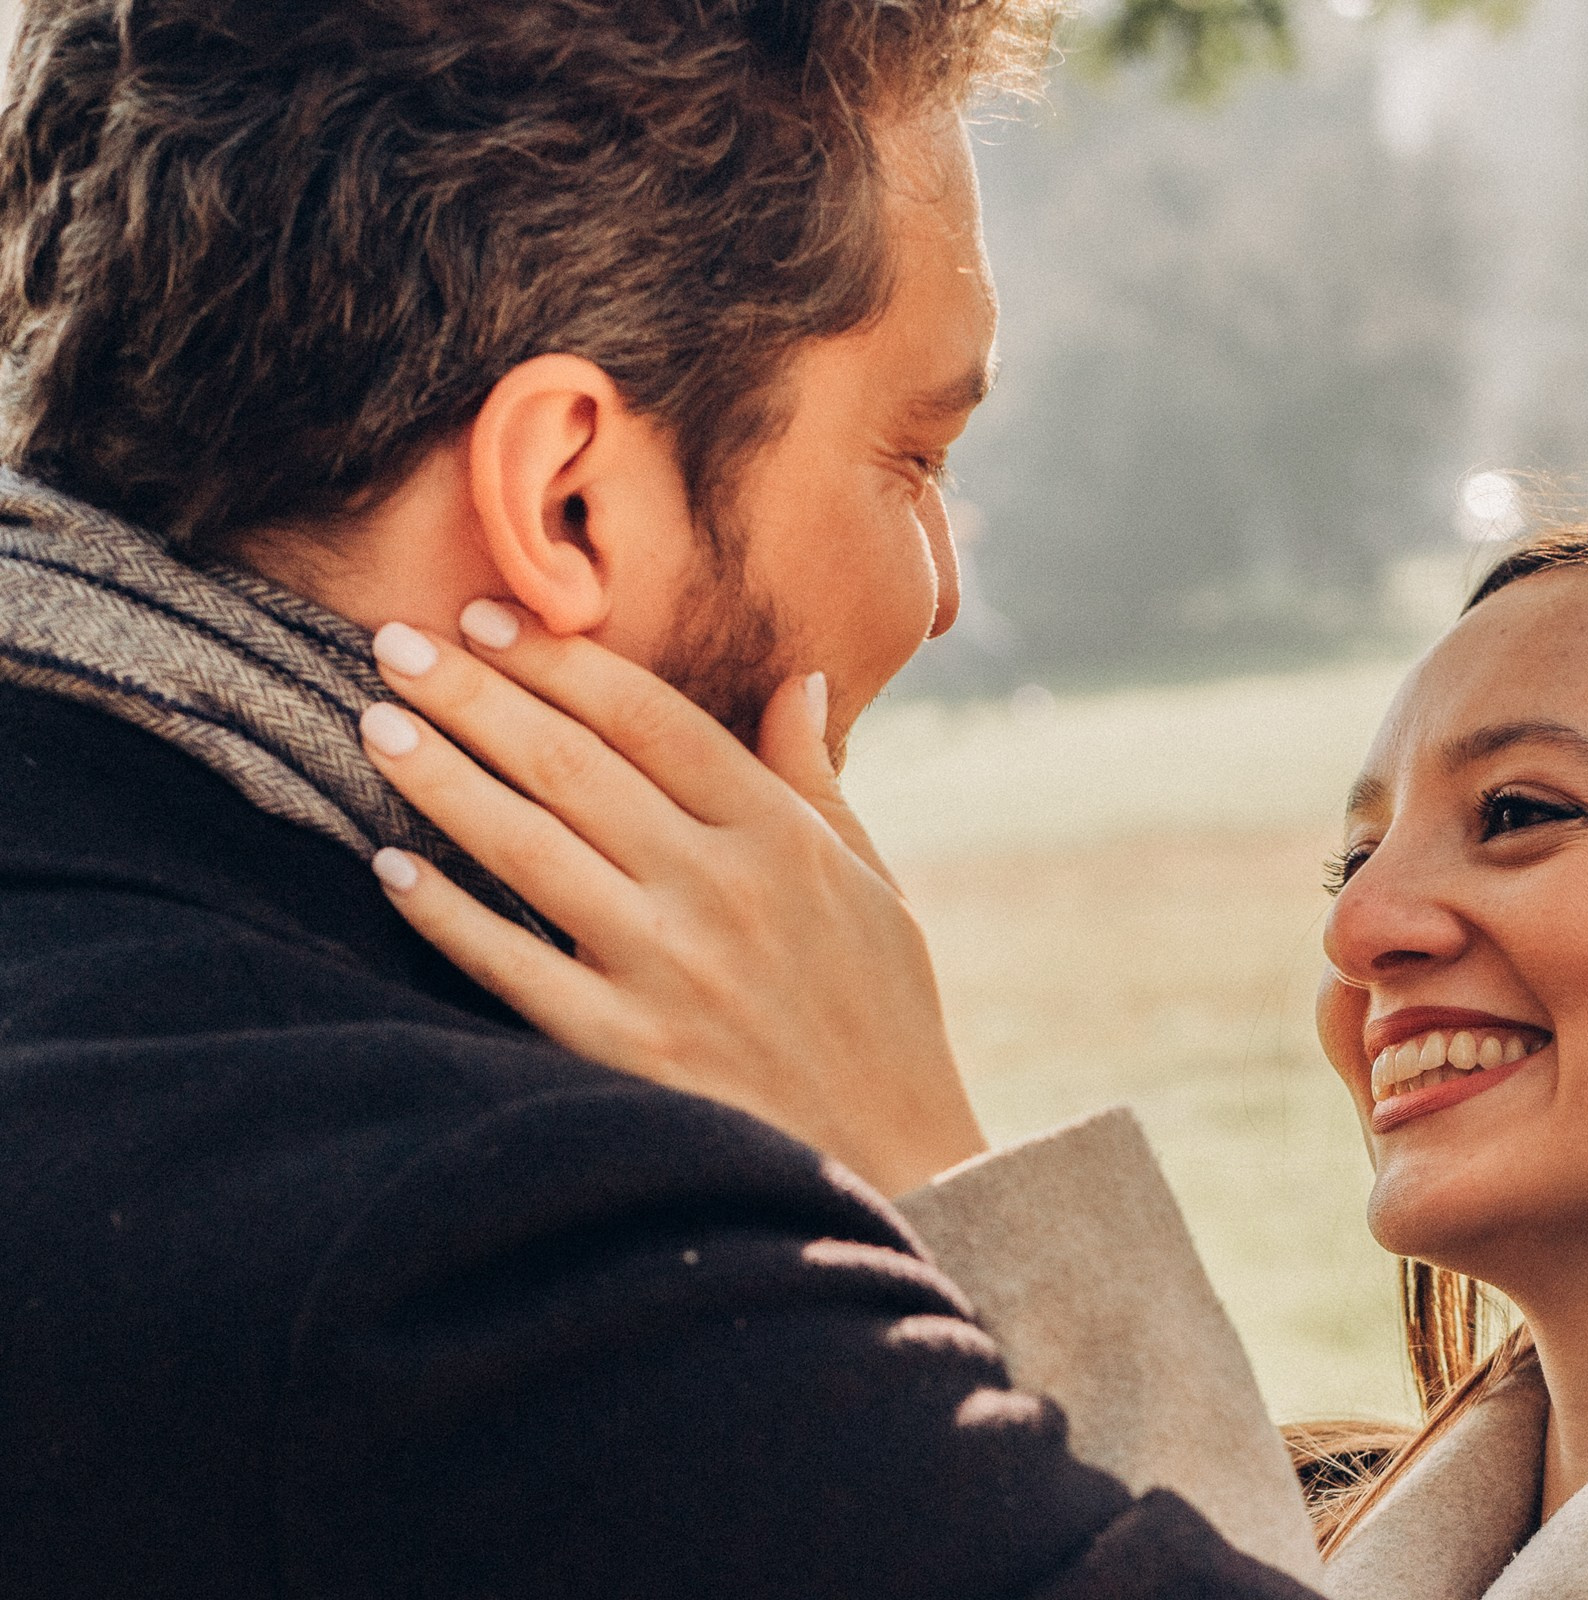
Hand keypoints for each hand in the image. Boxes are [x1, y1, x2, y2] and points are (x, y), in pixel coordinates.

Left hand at [355, 601, 986, 1197]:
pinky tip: (390, 869)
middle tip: (390, 643)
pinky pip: (513, 965)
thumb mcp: (876, 888)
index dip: (560, 660)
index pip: (650, 718)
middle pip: (573, 764)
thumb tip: (802, 682)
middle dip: (474, 693)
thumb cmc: (884, 1021)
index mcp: (783, 837)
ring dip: (443, 777)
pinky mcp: (627, 1048)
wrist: (901, 1167)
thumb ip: (820, 783)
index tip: (487, 618)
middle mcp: (722, 889)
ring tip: (377, 725)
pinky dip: (446, 914)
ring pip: (529, 846)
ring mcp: (669, 970)